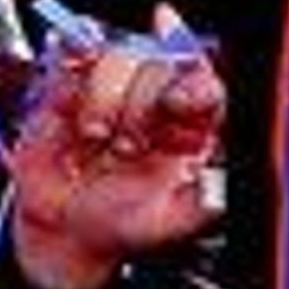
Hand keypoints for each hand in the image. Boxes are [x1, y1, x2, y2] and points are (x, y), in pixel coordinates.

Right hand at [8, 31, 228, 288]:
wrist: (66, 233)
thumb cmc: (125, 225)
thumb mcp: (172, 222)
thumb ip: (205, 201)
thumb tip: (222, 178)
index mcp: (192, 125)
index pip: (204, 84)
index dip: (194, 85)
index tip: (176, 102)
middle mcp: (157, 99)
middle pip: (160, 64)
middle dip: (140, 105)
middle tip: (125, 148)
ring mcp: (116, 88)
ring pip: (118, 57)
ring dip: (103, 97)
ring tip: (95, 137)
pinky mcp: (74, 85)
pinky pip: (75, 55)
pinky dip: (73, 64)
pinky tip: (71, 97)